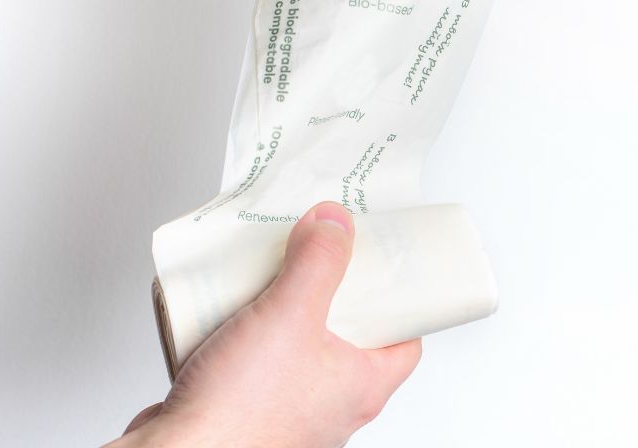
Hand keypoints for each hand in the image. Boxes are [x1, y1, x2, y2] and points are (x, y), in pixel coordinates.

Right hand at [107, 202, 421, 447]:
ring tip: (274, 271)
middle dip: (331, 291)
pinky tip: (232, 305)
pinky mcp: (247, 406)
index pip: (405, 338)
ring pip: (299, 344)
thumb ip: (318, 263)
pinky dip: (249, 331)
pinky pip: (257, 360)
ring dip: (285, 308)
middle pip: (348, 333)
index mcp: (363, 385)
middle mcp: (333, 403)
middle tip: (321, 254)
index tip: (382, 262)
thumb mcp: (290, 315)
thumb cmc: (242, 413)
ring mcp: (290, 407)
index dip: (398, 298)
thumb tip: (337, 224)